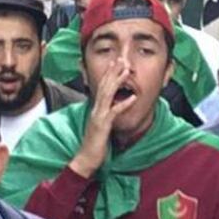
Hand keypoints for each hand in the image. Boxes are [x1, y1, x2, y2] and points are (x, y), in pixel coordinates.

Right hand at [68, 58, 136, 178]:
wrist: (85, 159)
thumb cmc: (94, 145)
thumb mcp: (101, 127)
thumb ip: (106, 117)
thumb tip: (114, 109)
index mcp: (96, 109)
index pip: (102, 88)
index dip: (108, 74)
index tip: (115, 63)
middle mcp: (96, 110)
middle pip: (104, 86)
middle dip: (112, 72)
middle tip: (121, 59)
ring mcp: (98, 117)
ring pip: (108, 94)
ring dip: (117, 81)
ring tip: (126, 71)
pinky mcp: (102, 126)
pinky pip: (114, 112)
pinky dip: (124, 104)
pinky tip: (133, 97)